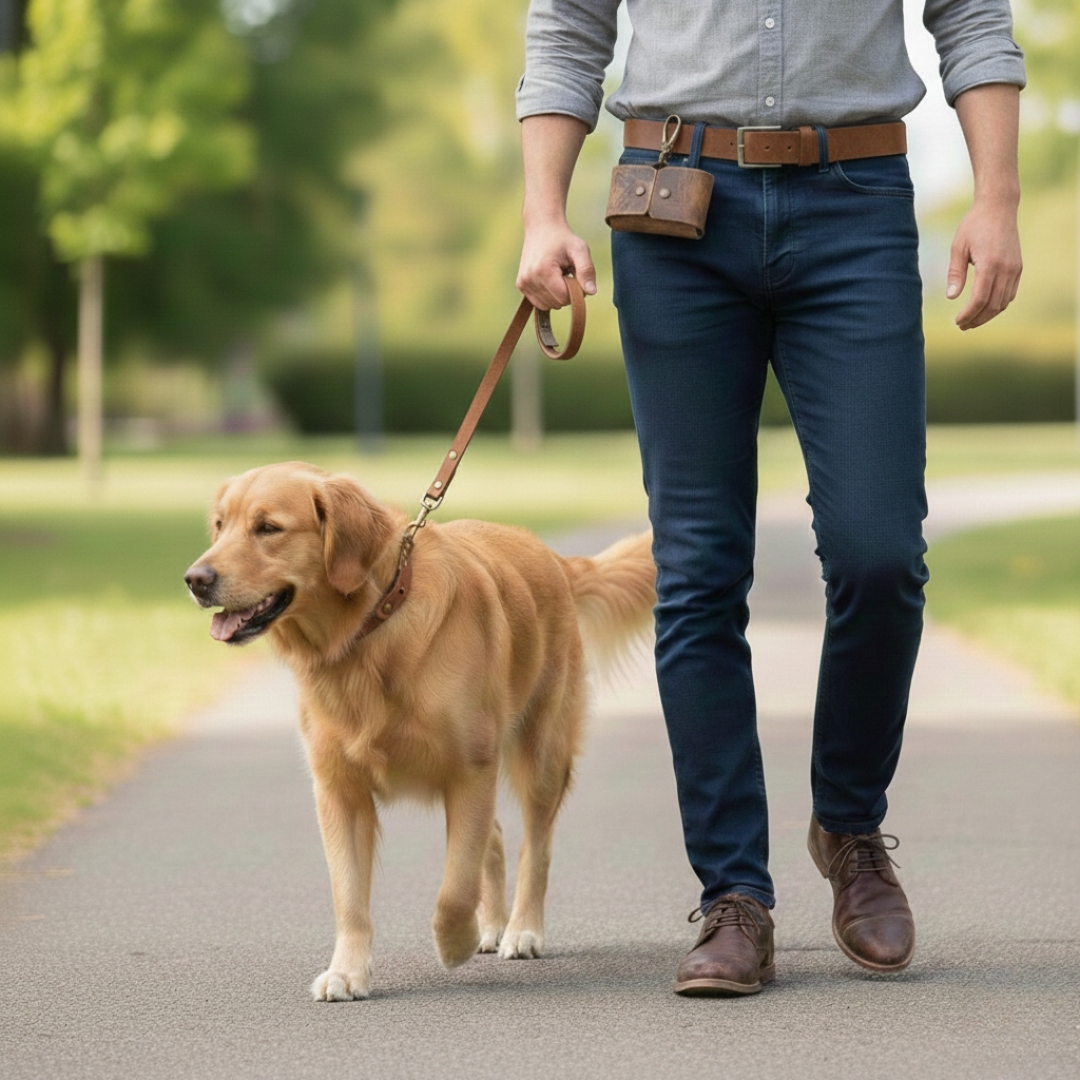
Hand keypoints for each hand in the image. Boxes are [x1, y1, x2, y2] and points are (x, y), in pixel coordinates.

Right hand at [516, 219, 596, 310]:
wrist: (541, 226)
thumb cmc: (563, 238)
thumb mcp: (580, 249)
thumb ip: (587, 270)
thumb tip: (591, 292)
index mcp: (543, 271)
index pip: (564, 298)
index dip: (575, 291)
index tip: (575, 274)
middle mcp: (529, 279)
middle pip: (556, 303)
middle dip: (566, 292)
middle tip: (566, 272)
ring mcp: (523, 283)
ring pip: (548, 305)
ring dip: (557, 294)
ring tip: (557, 274)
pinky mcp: (521, 285)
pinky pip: (539, 303)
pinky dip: (548, 295)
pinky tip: (550, 279)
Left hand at [946, 198, 1021, 329]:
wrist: (999, 208)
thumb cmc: (974, 226)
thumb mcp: (958, 248)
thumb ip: (955, 274)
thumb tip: (952, 298)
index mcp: (990, 264)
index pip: (980, 299)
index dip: (968, 314)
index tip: (957, 322)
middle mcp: (1007, 269)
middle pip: (993, 305)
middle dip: (977, 319)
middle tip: (962, 326)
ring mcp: (1015, 269)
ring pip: (1003, 302)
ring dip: (988, 315)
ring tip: (971, 320)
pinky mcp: (1019, 267)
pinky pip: (1010, 293)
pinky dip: (998, 304)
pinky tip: (985, 308)